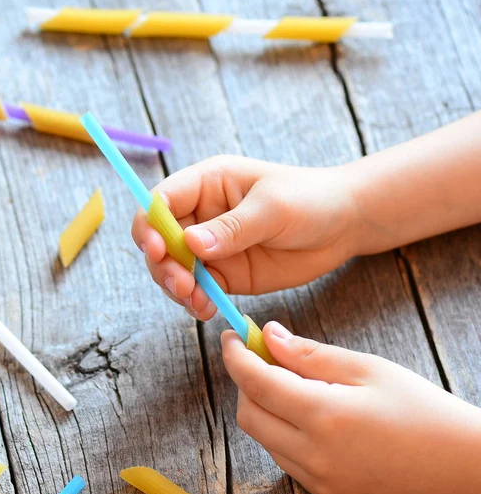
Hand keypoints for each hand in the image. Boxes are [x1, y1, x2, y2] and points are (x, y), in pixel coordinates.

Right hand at [132, 156, 357, 320]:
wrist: (343, 226)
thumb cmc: (310, 200)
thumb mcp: (272, 208)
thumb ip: (232, 227)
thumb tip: (191, 243)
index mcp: (206, 184)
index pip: (160, 201)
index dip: (150, 226)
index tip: (158, 250)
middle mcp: (201, 215)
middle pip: (160, 240)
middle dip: (163, 264)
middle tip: (183, 285)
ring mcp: (211, 248)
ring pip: (174, 269)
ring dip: (176, 288)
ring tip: (197, 301)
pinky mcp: (225, 274)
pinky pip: (199, 290)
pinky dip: (196, 302)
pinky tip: (206, 309)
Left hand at [222, 322, 480, 493]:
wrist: (462, 465)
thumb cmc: (420, 407)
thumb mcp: (366, 368)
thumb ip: (309, 354)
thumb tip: (267, 336)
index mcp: (325, 416)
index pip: (256, 383)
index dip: (236, 357)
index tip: (230, 337)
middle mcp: (314, 456)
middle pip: (249, 415)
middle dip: (246, 382)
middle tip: (263, 358)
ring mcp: (319, 483)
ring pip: (265, 439)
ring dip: (265, 408)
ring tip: (294, 385)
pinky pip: (285, 459)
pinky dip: (283, 432)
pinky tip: (310, 416)